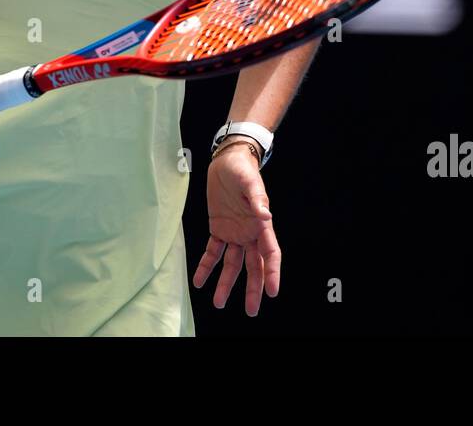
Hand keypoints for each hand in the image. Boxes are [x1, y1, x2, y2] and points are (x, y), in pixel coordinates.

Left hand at [192, 141, 280, 315]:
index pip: (270, 254)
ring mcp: (234, 233)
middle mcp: (250, 233)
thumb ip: (257, 199)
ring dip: (227, 283)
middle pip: (253, 266)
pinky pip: (213, 252)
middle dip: (254, 288)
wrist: (227, 162)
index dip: (272, 272)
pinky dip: (206, 266)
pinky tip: (200, 281)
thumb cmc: (243, 170)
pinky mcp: (218, 229)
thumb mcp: (250, 182)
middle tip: (252, 310)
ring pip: (232, 264)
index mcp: (261, 225)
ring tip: (219, 302)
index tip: (272, 291)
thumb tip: (266, 216)